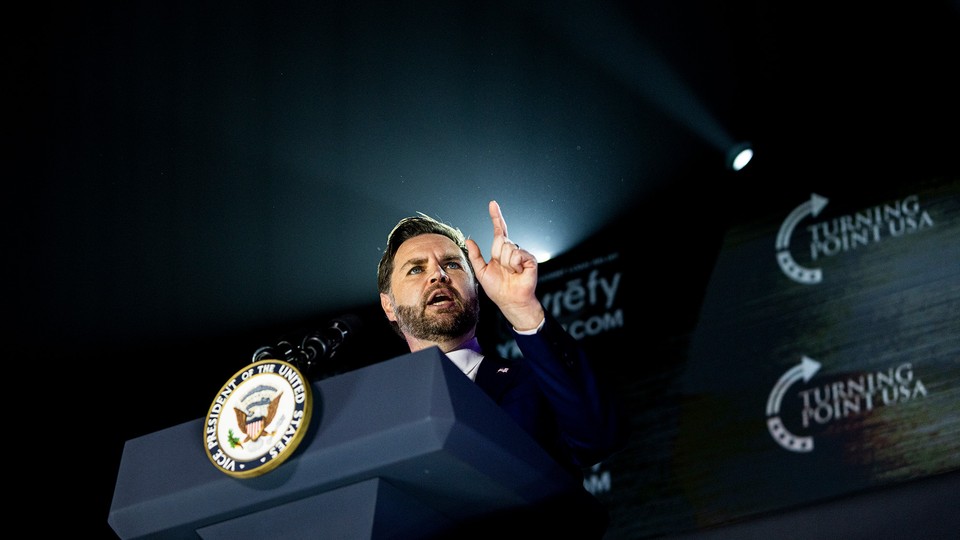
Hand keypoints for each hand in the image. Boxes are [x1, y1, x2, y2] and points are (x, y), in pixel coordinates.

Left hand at [466, 200, 544, 330]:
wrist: (511, 301)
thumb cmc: (497, 289)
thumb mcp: (481, 272)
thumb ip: (475, 256)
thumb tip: (469, 240)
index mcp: (500, 252)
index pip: (499, 230)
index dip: (496, 217)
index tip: (492, 203)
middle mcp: (511, 250)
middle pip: (500, 241)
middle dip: (498, 256)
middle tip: (504, 270)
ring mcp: (521, 253)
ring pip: (508, 248)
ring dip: (506, 263)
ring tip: (512, 272)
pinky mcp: (530, 259)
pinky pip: (517, 254)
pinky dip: (515, 265)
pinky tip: (519, 272)